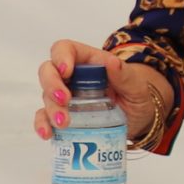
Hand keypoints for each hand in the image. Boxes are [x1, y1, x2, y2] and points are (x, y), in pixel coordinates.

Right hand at [32, 42, 167, 141]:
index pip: (65, 49)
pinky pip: (45, 118)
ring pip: (46, 96)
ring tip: (63, 123)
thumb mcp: (137, 86)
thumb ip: (125, 75)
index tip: (66, 71)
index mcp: (89, 61)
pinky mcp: (62, 115)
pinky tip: (48, 133)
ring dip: (51, 109)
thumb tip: (112, 62)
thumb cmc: (137, 97)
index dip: (60, 57)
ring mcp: (65, 96)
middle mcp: (72, 77)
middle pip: (48, 71)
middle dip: (52, 85)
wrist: (139, 121)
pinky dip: (43, 125)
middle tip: (65, 100)